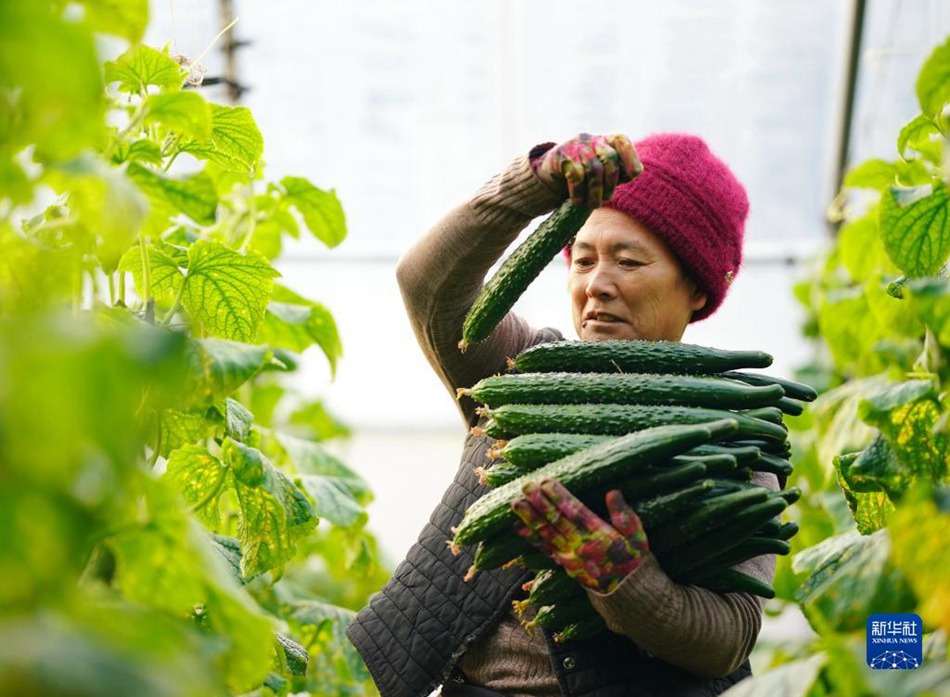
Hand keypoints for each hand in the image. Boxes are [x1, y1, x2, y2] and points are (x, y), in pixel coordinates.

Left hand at [511, 478, 649, 592]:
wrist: (629, 597)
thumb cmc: (635, 562)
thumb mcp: (638, 538)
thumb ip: (625, 515)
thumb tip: (613, 492)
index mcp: (600, 535)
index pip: (575, 512)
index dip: (559, 496)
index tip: (546, 481)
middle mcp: (581, 545)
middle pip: (556, 521)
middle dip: (539, 502)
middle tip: (525, 485)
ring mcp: (571, 557)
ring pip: (546, 534)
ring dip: (529, 517)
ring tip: (515, 502)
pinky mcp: (565, 565)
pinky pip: (545, 549)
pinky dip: (531, 537)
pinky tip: (518, 526)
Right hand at [530, 133, 641, 207]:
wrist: (551, 174)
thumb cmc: (585, 176)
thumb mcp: (604, 173)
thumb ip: (619, 171)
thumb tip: (635, 171)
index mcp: (606, 141)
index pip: (622, 142)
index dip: (629, 158)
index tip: (632, 176)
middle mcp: (592, 139)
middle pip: (609, 159)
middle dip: (610, 183)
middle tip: (605, 199)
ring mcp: (576, 146)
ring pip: (593, 169)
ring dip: (595, 191)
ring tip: (592, 204)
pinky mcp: (561, 155)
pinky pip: (575, 175)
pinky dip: (578, 191)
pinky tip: (578, 200)